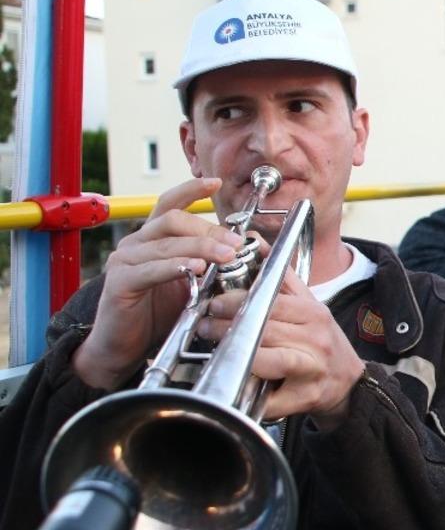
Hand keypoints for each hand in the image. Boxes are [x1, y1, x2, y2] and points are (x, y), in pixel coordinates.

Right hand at [73, 178, 243, 389]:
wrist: (122, 348)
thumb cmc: (158, 315)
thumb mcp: (190, 284)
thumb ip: (207, 265)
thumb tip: (239, 252)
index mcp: (152, 239)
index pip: (169, 203)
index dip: (191, 190)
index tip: (215, 182)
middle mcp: (136, 244)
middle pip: (173, 220)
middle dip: (209, 229)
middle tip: (236, 243)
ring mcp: (124, 261)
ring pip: (166, 243)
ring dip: (201, 247)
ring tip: (227, 256)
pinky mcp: (119, 283)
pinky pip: (150, 269)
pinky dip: (175, 267)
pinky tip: (195, 269)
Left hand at [198, 267, 363, 429]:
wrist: (348, 380)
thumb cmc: (319, 340)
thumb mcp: (308, 305)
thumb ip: (281, 278)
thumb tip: (254, 242)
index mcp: (313, 313)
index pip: (273, 302)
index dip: (240, 301)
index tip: (216, 303)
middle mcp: (316, 338)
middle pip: (266, 329)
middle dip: (229, 328)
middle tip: (207, 326)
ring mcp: (313, 368)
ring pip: (270, 360)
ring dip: (237, 356)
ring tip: (217, 350)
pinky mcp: (306, 396)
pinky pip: (272, 397)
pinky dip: (251, 394)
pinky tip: (235, 386)